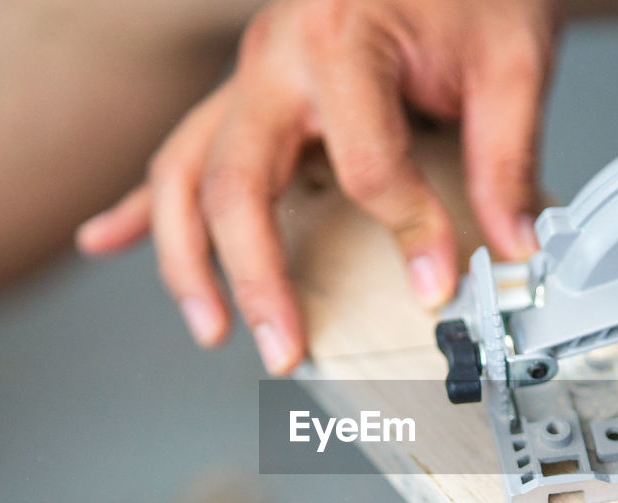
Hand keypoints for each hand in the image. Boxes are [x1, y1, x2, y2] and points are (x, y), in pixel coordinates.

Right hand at [75, 0, 557, 373]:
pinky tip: (106, 240)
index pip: (366, 166)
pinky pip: (177, 151)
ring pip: (184, 174)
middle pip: (235, 184)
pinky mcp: (247, 91)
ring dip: (186, 259)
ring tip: (211, 328)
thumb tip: (511, 248)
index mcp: (338, 39)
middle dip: (254, 278)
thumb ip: (506, 161)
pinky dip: (141, 204)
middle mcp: (274, 58)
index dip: (408, 232)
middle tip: (285, 348)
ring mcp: (249, 75)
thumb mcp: (509, 59)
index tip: (440, 280)